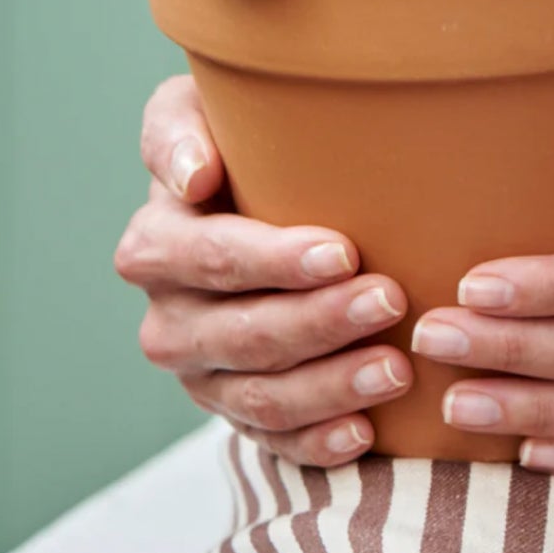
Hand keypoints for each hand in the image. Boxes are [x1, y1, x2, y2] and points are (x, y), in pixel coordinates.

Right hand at [114, 76, 412, 466]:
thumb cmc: (233, 141)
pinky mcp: (234, 409)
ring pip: (260, 396)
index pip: (213, 259)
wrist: (243, 192)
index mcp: (156, 244)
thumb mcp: (194, 110)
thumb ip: (180, 129)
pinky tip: (366, 431)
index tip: (343, 251)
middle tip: (389, 299)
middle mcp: (169, 318)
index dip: (274, 261)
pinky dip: (317, 442)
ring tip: (397, 368)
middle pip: (243, 333)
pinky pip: (272, 440)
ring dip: (330, 386)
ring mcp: (200, 373)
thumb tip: (192, 177)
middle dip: (319, 322)